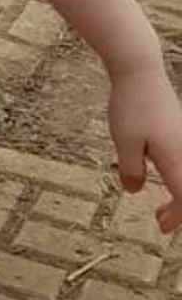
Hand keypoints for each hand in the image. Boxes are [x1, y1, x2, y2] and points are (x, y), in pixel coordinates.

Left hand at [108, 63, 181, 232]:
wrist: (140, 71)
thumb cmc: (131, 106)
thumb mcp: (124, 142)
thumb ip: (131, 170)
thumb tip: (133, 190)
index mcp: (177, 160)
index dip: (177, 217)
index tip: (162, 228)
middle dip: (179, 210)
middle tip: (159, 222)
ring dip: (177, 192)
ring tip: (159, 204)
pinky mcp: (177, 128)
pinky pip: (181, 160)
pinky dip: (174, 174)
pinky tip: (154, 168)